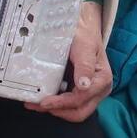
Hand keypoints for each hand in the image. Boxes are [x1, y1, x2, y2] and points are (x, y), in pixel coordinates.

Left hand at [26, 1, 111, 122]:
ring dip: (54, 110)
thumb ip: (84, 65)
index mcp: (102, 80)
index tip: (44, 102)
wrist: (81, 25)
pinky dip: (54, 104)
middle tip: (37, 105)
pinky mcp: (78, 90)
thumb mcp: (84, 45)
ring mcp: (89, 92)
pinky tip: (41, 97)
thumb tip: (83, 86)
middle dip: (57, 111)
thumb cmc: (83, 33)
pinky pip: (67, 104)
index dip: (61, 103)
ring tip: (34, 103)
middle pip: (79, 112)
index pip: (80, 100)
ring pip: (72, 111)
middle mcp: (97, 90)